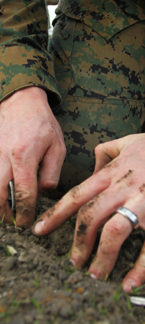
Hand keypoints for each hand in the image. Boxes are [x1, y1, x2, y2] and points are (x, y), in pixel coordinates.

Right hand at [0, 87, 65, 227]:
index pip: (23, 193)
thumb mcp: (57, 146)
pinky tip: (0, 194)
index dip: (25, 213)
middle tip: (12, 221)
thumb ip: (51, 172)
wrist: (19, 100)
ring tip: (4, 211)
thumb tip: (42, 193)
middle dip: (3, 213)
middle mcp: (3, 156)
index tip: (26, 223)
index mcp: (24, 156)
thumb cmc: (41, 122)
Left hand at [33, 133, 144, 291]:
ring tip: (96, 274)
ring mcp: (142, 202)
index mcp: (111, 173)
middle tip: (74, 263)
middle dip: (79, 243)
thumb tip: (94, 166)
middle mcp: (122, 188)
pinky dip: (139, 268)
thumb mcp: (127, 142)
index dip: (55, 215)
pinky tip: (130, 283)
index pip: (75, 196)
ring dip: (103, 257)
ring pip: (114, 232)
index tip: (39, 231)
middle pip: (90, 218)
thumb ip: (105, 152)